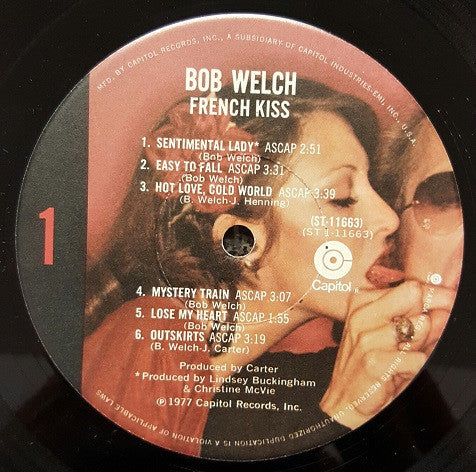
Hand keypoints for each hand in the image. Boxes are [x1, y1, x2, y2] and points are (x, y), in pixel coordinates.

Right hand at [320, 281, 453, 428]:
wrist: (346, 401)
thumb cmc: (370, 366)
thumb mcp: (392, 338)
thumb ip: (417, 321)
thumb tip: (444, 310)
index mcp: (362, 302)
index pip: (410, 286)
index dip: (435, 297)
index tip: (448, 304)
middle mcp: (362, 314)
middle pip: (414, 295)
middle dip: (425, 315)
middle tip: (415, 339)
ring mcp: (367, 337)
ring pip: (420, 326)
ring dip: (420, 345)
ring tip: (402, 357)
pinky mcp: (375, 361)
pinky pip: (418, 358)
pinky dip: (415, 368)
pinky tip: (397, 374)